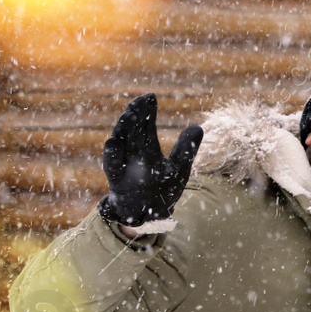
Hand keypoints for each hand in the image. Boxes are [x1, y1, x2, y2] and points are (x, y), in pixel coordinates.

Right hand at [99, 94, 203, 227]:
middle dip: (136, 114)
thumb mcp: (179, 167)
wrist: (149, 215)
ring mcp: (123, 166)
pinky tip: (112, 142)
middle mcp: (133, 154)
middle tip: (141, 100)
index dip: (148, 111)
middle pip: (132, 130)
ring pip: (120, 143)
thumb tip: (199, 126)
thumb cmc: (163, 189)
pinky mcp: (117, 181)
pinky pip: (112, 166)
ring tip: (129, 114)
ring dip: (124, 129)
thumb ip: (187, 149)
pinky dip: (112, 155)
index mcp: (147, 149)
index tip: (151, 95)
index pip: (146, 125)